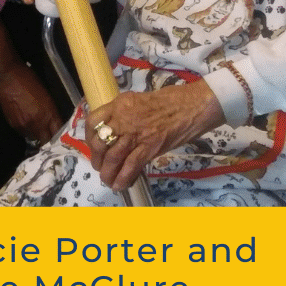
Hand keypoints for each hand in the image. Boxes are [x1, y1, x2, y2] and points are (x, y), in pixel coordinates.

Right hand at [0, 63, 62, 143]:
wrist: (6, 78)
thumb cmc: (28, 80)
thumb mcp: (45, 94)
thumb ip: (50, 109)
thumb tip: (53, 119)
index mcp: (48, 113)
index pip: (57, 131)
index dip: (60, 135)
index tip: (62, 137)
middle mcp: (37, 122)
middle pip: (45, 139)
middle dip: (49, 139)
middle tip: (50, 136)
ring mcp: (24, 125)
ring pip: (34, 137)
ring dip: (37, 135)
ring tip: (39, 131)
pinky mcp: (13, 124)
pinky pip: (23, 133)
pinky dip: (27, 131)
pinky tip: (28, 124)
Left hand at [85, 80, 224, 190]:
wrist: (196, 104)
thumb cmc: (175, 100)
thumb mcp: (143, 100)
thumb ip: (128, 114)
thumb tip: (120, 131)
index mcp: (121, 103)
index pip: (94, 121)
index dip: (89, 138)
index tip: (95, 147)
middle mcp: (124, 117)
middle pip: (100, 143)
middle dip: (97, 159)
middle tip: (102, 167)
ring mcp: (137, 133)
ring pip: (113, 158)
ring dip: (108, 173)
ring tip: (109, 180)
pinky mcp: (150, 146)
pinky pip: (131, 166)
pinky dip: (123, 178)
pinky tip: (120, 185)